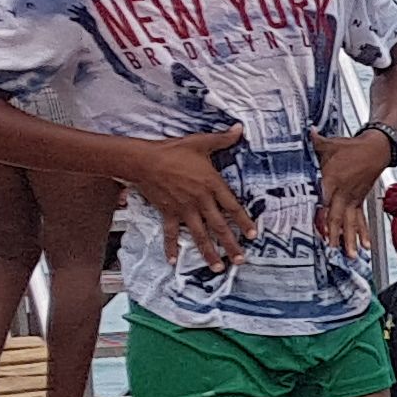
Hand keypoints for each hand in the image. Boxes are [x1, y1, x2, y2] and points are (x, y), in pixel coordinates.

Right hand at [125, 127, 249, 268]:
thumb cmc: (172, 151)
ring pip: (199, 234)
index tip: (253, 235)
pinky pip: (170, 233)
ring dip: (209, 252)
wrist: (143, 160)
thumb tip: (239, 129)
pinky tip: (174, 261)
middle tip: (241, 260)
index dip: (244, 222)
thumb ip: (222, 140)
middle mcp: (200, 200)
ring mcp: (183, 209)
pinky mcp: (167, 212)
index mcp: (212, 185)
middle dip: (231, 245)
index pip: (233, 207)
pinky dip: (171, 247)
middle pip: (219, 226)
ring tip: (218, 267)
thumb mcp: (200, 143)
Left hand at [314, 132, 395, 257]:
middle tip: (332, 249)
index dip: (319, 214)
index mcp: (332, 179)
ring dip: (351, 239)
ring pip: (350, 222)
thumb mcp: (329, 144)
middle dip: (335, 234)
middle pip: (337, 216)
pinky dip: (363, 234)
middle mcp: (344, 193)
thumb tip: (302, 133)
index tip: (315, 228)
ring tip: (352, 255)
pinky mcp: (359, 201)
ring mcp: (353, 199)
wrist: (376, 149)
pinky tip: (366, 246)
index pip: (323, 199)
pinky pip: (360, 220)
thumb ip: (313, 142)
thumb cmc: (351, 147)